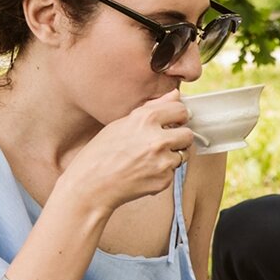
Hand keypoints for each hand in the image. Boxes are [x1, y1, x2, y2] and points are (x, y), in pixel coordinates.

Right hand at [58, 90, 194, 211]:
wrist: (91, 185)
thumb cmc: (101, 153)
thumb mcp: (121, 123)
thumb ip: (152, 108)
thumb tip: (175, 95)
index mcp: (146, 120)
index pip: (180, 110)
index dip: (178, 116)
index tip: (174, 122)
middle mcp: (157, 139)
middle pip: (188, 134)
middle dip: (179, 138)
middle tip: (164, 143)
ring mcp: (163, 161)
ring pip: (183, 155)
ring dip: (172, 156)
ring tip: (149, 159)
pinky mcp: (164, 180)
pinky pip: (173, 173)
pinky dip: (162, 173)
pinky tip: (143, 172)